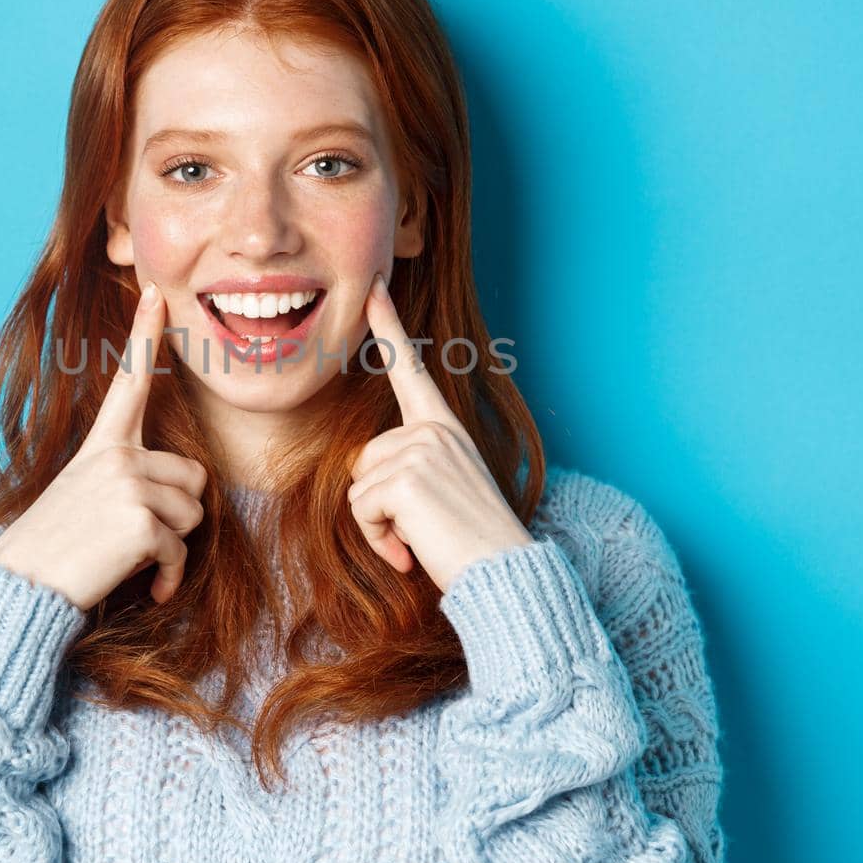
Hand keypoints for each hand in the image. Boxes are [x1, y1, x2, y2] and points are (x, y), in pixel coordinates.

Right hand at [0, 282, 206, 608]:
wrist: (20, 589)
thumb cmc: (54, 550)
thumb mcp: (83, 497)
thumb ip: (127, 480)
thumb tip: (181, 493)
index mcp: (102, 445)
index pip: (128, 381)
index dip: (142, 335)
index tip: (151, 293)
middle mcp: (118, 456)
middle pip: (194, 477)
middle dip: (179, 514)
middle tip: (136, 536)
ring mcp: (129, 485)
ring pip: (194, 515)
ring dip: (172, 546)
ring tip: (128, 556)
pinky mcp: (140, 522)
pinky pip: (182, 551)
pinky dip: (170, 578)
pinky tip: (150, 589)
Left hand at [348, 272, 533, 592]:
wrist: (504, 575)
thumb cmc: (473, 543)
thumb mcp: (443, 493)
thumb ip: (411, 470)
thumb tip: (367, 480)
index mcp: (445, 428)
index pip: (412, 370)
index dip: (389, 327)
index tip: (373, 286)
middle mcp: (434, 430)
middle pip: (362, 458)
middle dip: (376, 503)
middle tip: (419, 528)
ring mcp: (421, 449)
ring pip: (358, 486)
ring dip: (378, 525)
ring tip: (421, 539)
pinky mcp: (406, 478)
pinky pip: (360, 509)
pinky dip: (378, 539)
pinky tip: (412, 552)